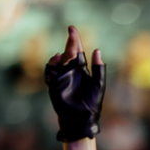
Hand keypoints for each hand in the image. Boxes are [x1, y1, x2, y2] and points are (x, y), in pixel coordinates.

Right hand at [45, 26, 105, 142]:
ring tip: (70, 53)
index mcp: (82, 70)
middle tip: (72, 33)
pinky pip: (50, 71)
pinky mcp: (53, 84)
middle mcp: (70, 71)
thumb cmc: (92, 105)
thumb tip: (97, 50)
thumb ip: (99, 69)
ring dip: (64, 54)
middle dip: (69, 42)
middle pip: (68, 52)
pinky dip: (52, 64)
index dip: (75, 40)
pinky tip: (58, 58)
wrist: (81, 121)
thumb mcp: (99, 85)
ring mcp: (61, 77)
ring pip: (59, 60)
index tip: (72, 29)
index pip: (78, 52)